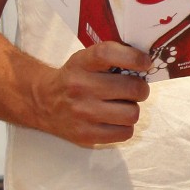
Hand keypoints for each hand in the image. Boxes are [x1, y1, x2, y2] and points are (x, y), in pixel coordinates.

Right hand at [36, 42, 151, 146]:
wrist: (43, 103)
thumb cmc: (74, 79)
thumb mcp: (84, 60)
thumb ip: (110, 58)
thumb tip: (145, 64)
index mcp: (81, 63)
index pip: (108, 54)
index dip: (133, 58)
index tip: (146, 63)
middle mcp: (80, 87)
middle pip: (131, 88)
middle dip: (140, 89)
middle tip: (134, 89)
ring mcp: (83, 113)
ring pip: (132, 113)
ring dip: (132, 109)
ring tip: (122, 106)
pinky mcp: (87, 135)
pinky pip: (126, 132)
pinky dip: (125, 126)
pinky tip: (114, 120)